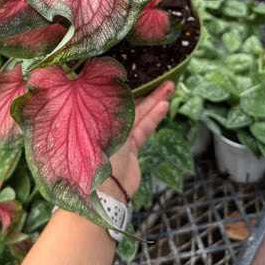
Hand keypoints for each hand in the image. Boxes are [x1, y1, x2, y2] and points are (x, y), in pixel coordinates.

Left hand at [99, 80, 173, 200]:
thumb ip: (114, 104)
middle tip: (164, 81)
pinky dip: (153, 118)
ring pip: (139, 115)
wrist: (106, 189)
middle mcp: (107, 126)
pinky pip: (143, 129)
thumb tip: (112, 81)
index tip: (141, 74)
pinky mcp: (131, 150)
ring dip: (154, 103)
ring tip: (169, 89)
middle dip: (146, 93)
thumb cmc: (99, 153)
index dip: (127, 86)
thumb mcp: (105, 123)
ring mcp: (119, 139)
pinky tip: (163, 107)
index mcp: (95, 118)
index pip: (113, 97)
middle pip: (129, 105)